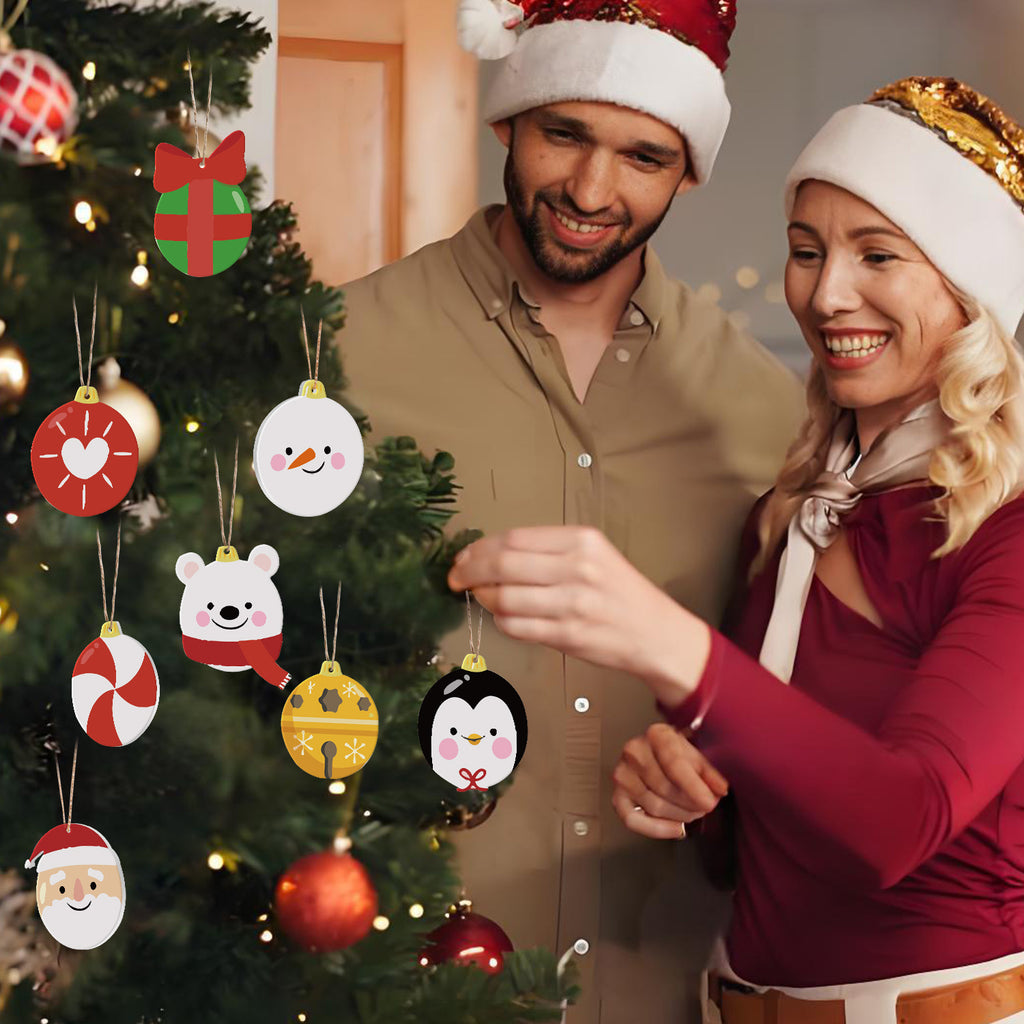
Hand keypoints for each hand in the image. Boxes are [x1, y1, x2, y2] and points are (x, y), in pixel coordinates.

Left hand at [447, 526, 710, 705]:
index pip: (514, 538)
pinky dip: (501, 621)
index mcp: (582, 541)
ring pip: (505, 597)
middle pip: (503, 564)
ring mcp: (573, 604)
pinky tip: (502, 616)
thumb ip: (548, 551)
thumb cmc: (622, 593)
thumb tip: (492, 554)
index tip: (464, 556)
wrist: (657, 633)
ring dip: (484, 599)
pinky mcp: (568, 636)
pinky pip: (517, 627)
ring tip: (481, 598)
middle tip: (455, 578)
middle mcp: (577, 568)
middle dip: (469, 571)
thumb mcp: (594, 555)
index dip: (480, 548)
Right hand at [612, 723, 728, 839]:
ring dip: (680, 816)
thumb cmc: (681, 753)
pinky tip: (676, 828)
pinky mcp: (618, 795)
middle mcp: (634, 751)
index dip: (693, 787)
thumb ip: (711, 771)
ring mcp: (623, 774)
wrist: (660, 753)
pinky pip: (633, 820)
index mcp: (657, 735)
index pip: (674, 764)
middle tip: (705, 807)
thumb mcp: (699, 752)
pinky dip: (657, 829)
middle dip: (690, 804)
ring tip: (693, 812)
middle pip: (664, 788)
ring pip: (654, 806)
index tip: (709, 802)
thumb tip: (719, 789)